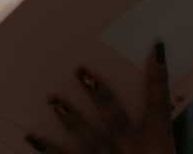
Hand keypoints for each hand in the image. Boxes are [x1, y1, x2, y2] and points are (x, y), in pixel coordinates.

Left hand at [27, 42, 175, 153]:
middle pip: (114, 115)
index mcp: (158, 145)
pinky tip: (32, 139)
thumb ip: (156, 140)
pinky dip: (47, 150)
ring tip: (53, 100)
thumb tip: (150, 120)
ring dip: (70, 117)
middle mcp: (132, 151)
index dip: (158, 76)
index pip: (160, 102)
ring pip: (87, 137)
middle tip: (81, 71)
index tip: (153, 49)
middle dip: (98, 93)